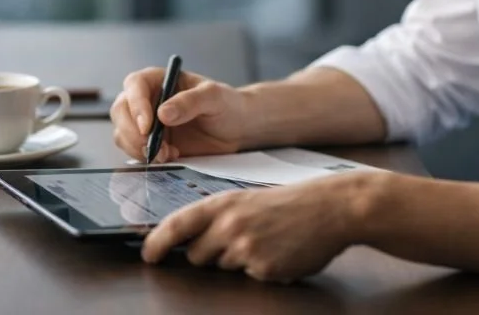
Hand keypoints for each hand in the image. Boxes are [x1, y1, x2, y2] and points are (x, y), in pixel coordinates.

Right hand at [111, 67, 249, 162]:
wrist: (236, 128)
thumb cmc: (227, 104)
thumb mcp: (214, 98)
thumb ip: (190, 102)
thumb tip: (162, 114)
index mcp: (159, 79)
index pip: (135, 85)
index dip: (136, 105)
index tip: (148, 126)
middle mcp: (147, 99)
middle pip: (120, 111)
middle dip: (132, 132)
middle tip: (152, 147)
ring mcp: (146, 122)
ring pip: (122, 133)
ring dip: (138, 147)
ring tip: (168, 154)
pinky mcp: (150, 143)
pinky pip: (134, 150)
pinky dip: (147, 157)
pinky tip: (171, 156)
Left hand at [141, 172, 378, 281]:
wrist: (330, 208)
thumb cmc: (290, 204)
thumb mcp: (248, 200)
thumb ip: (219, 217)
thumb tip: (191, 240)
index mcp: (224, 203)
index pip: (177, 225)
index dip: (157, 242)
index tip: (148, 255)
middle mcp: (229, 225)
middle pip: (196, 256)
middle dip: (208, 255)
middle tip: (237, 241)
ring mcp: (246, 249)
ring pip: (222, 268)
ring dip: (237, 262)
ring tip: (265, 242)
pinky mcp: (264, 269)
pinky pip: (250, 278)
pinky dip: (262, 271)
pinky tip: (280, 253)